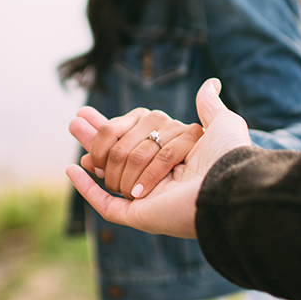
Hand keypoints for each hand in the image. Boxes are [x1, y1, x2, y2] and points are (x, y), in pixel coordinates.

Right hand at [66, 78, 251, 238]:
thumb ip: (210, 106)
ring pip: (112, 169)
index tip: (87, 114)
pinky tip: (72, 169)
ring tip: (78, 133)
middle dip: (95, 137)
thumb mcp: (223, 123)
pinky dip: (85, 188)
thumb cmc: (228, 156)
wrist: (228, 188)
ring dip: (100, 152)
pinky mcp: (138, 216)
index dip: (113, 126)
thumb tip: (211, 83)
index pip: (136, 137)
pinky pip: (105, 204)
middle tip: (74, 121)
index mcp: (177, 157)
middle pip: (119, 152)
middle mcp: (162, 177)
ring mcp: (148, 198)